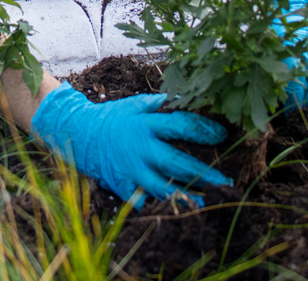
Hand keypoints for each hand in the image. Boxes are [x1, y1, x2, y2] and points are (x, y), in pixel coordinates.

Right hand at [30, 82, 230, 207]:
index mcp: (146, 124)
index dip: (204, 130)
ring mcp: (132, 169)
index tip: (222, 135)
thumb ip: (158, 104)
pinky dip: (159, 205)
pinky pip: (143, 199)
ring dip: (186, 195)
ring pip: (162, 186)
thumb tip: (182, 97)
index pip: (181, 125)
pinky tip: (176, 210)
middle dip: (204, 172)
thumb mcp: (134, 105)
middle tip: (226, 180)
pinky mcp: (123, 185)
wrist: (80, 134)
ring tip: (207, 201)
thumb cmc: (112, 118)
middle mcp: (141, 148)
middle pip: (177, 162)